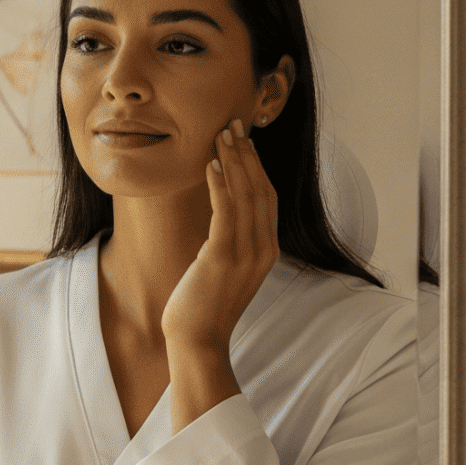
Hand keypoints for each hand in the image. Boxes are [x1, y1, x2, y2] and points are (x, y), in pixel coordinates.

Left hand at [162, 118, 279, 427]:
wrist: (197, 341)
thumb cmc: (203, 306)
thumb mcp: (222, 269)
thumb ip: (227, 244)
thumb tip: (218, 224)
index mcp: (266, 251)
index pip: (267, 198)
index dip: (257, 166)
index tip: (244, 139)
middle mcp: (263, 249)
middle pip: (262, 189)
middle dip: (249, 154)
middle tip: (235, 123)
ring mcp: (246, 254)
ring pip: (246, 194)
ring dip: (235, 160)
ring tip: (223, 133)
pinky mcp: (223, 257)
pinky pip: (225, 210)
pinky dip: (221, 182)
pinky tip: (211, 162)